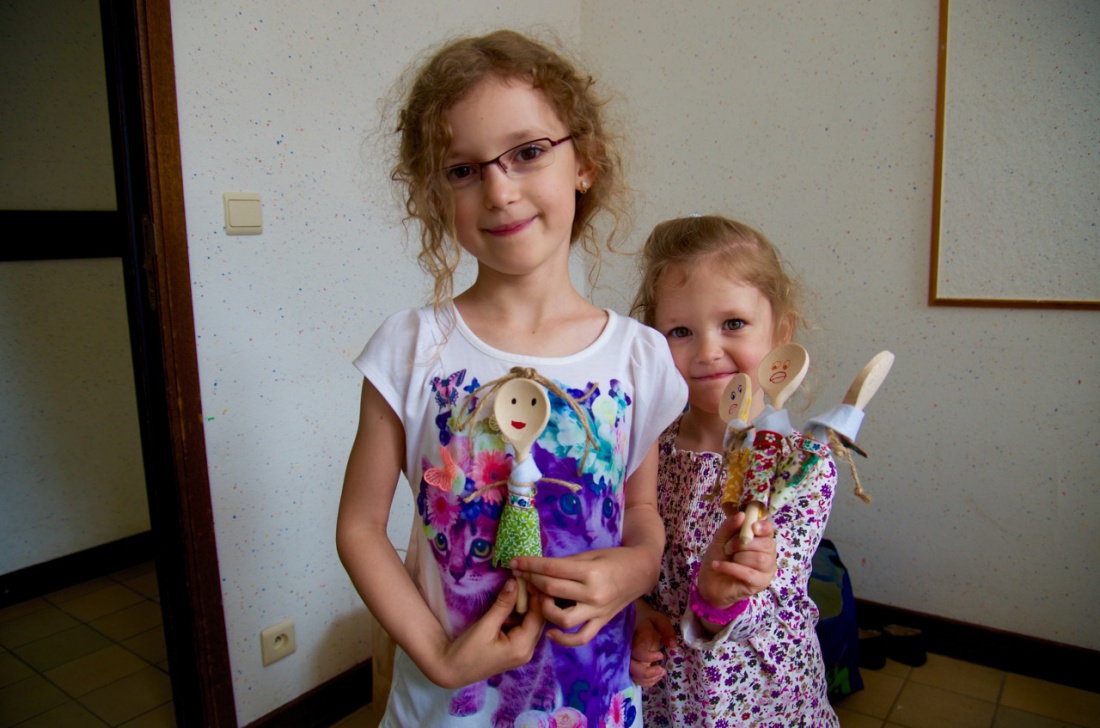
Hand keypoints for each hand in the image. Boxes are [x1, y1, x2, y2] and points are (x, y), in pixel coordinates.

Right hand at [431, 578, 545, 688]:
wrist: (452, 670)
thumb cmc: (467, 651)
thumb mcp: (485, 625)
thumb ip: (503, 604)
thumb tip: (515, 582)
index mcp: (522, 647)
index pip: (538, 616)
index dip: (536, 595)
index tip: (529, 576)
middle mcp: (527, 651)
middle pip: (539, 619)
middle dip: (532, 599)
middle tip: (523, 579)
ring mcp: (522, 652)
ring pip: (531, 623)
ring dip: (525, 606)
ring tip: (516, 588)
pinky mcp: (515, 650)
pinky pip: (523, 628)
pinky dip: (518, 615)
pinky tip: (509, 604)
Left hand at [511, 545, 654, 646]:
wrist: (641, 572)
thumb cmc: (614, 558)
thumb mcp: (590, 555)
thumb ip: (566, 564)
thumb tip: (539, 568)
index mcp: (590, 572)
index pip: (552, 569)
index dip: (530, 565)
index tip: (515, 562)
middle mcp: (593, 594)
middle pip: (552, 590)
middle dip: (531, 581)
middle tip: (519, 575)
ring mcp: (597, 612)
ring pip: (562, 619)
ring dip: (544, 609)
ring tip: (538, 599)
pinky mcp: (601, 623)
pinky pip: (580, 638)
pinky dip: (564, 640)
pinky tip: (550, 632)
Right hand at [630, 600, 675, 687]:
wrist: (637, 622)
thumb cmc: (649, 621)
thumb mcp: (659, 620)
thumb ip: (666, 629)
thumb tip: (672, 644)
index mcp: (635, 638)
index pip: (636, 651)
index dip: (647, 656)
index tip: (660, 655)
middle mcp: (629, 651)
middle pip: (631, 667)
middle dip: (646, 673)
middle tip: (662, 670)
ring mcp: (629, 660)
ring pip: (633, 676)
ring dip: (649, 679)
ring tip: (662, 672)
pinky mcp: (633, 666)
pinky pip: (636, 679)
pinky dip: (647, 682)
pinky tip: (657, 675)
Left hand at [697, 513, 776, 609]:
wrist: (709, 581)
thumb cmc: (719, 557)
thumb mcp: (721, 538)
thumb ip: (730, 526)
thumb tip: (742, 515)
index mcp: (760, 539)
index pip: (769, 530)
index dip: (763, 527)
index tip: (752, 527)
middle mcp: (768, 554)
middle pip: (767, 545)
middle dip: (743, 544)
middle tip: (728, 548)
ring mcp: (766, 570)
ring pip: (760, 559)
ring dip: (738, 557)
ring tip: (726, 557)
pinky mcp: (760, 584)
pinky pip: (749, 573)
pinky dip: (731, 568)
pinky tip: (719, 565)